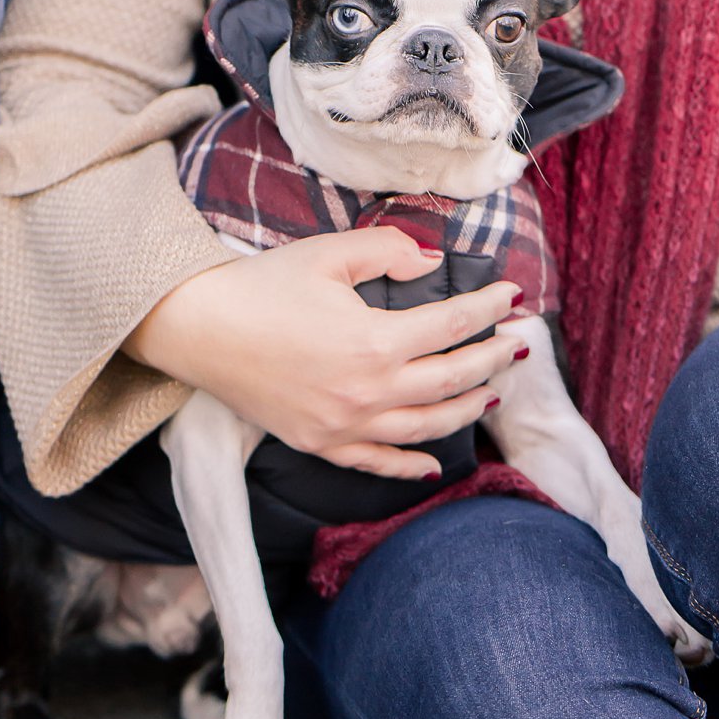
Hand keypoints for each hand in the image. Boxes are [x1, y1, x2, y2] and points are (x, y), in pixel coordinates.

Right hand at [125, 227, 526, 479]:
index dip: (490, 308)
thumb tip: (432, 261)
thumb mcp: (330, 253)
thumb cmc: (263, 285)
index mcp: (375, 340)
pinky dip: (411, 466)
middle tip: (519, 341)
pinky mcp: (321, 444)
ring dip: (467, 408)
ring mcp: (345, 425)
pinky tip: (435, 463)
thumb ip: (390, 252)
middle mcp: (368, 391)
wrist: (199, 327)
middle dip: (493, 358)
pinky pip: (378, 463)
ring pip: (427, 426)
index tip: (513, 295)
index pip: (454, 323)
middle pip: (452, 378)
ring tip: (492, 390)